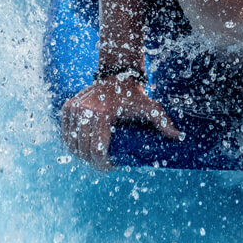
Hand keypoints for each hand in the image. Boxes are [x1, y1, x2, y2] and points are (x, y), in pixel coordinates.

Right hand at [60, 75, 180, 170]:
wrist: (117, 75)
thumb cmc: (135, 96)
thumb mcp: (150, 107)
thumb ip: (162, 122)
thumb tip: (178, 136)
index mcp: (102, 113)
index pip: (97, 150)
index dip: (103, 164)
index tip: (111, 167)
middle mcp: (84, 110)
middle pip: (83, 149)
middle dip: (93, 162)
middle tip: (103, 166)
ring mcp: (73, 108)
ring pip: (71, 144)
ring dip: (81, 155)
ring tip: (94, 159)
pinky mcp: (67, 107)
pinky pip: (64, 134)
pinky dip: (71, 144)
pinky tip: (82, 149)